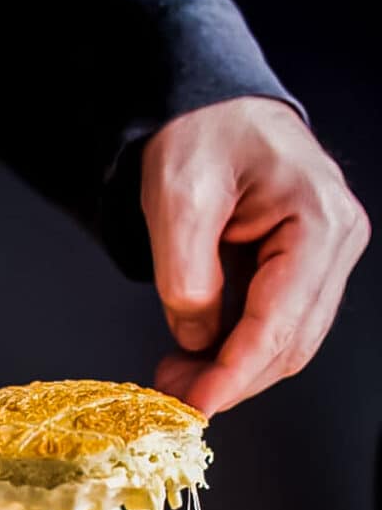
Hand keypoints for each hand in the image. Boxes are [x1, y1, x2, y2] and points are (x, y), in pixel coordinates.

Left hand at [141, 97, 369, 414]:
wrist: (209, 104)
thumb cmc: (201, 132)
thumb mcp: (178, 197)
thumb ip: (186, 275)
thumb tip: (197, 339)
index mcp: (318, 220)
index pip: (280, 322)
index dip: (235, 373)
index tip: (196, 404)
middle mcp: (336, 240)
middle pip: (291, 342)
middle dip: (232, 378)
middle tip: (173, 394)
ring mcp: (326, 254)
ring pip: (287, 339)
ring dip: (234, 368)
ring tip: (178, 376)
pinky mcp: (304, 264)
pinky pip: (276, 320)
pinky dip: (238, 345)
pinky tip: (199, 353)